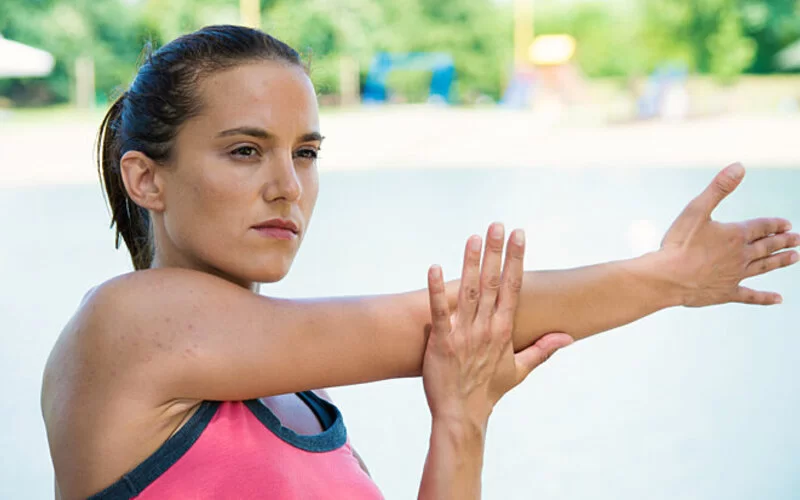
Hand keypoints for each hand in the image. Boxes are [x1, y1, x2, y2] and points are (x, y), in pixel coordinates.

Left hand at [422, 223, 573, 426]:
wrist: (462, 415)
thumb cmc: (489, 391)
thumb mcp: (520, 370)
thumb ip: (543, 350)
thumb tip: (569, 337)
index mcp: (504, 330)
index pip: (513, 287)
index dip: (515, 259)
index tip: (519, 235)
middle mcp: (486, 328)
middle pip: (492, 283)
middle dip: (495, 251)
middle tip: (497, 224)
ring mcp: (464, 334)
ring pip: (468, 292)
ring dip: (470, 263)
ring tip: (473, 237)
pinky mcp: (442, 342)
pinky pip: (438, 312)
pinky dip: (436, 290)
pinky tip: (434, 267)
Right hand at [661, 163, 798, 306]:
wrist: (667, 278)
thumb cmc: (678, 243)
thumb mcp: (696, 209)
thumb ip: (719, 188)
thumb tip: (739, 167)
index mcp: (735, 235)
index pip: (761, 227)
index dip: (775, 224)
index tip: (788, 223)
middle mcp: (741, 255)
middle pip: (767, 246)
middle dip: (783, 241)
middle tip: (799, 239)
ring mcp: (735, 275)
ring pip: (764, 267)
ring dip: (780, 261)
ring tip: (795, 257)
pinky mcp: (726, 293)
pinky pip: (750, 296)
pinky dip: (765, 298)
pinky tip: (778, 299)